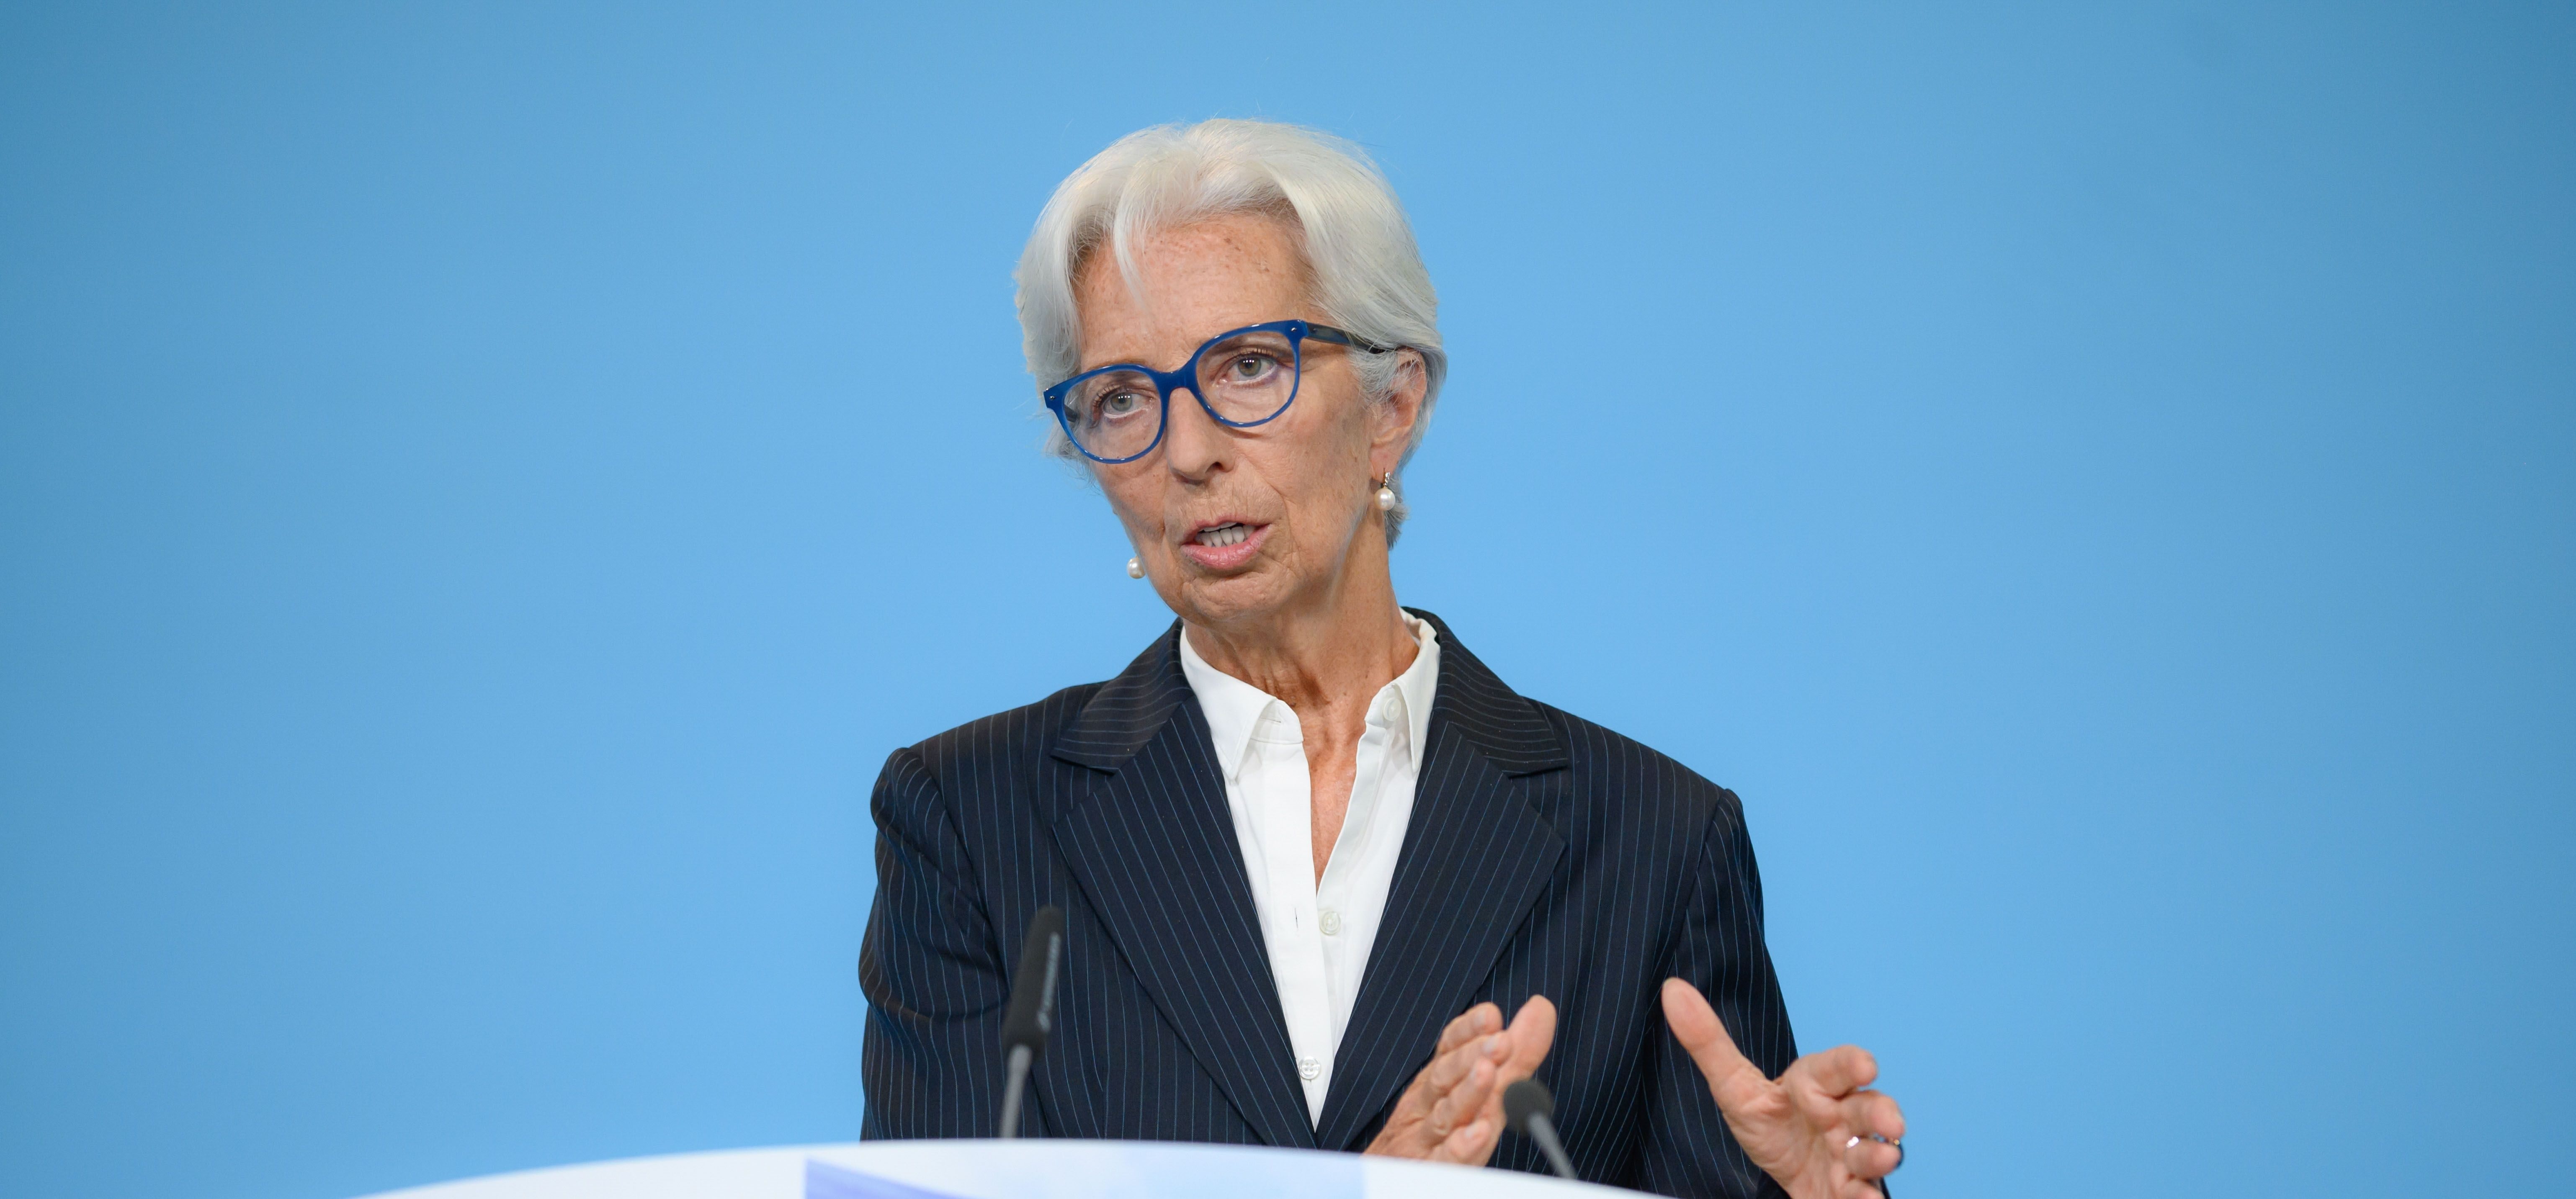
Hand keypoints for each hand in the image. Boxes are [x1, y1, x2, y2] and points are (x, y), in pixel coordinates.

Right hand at [1365, 995, 1556, 1163]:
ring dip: (1467, 1092)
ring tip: (1487, 1072)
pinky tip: (1477, 1132)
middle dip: (1470, 1056)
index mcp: (1434, 1087)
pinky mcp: (1427, 1173)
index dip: (1467, 1031)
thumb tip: (1542, 1008)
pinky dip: (1459, 1147)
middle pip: (1445, 1078)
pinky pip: (1444, 1162)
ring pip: (1445, 1115)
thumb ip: (1512, 1057)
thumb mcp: (1475, 1092)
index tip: (1490, 1016)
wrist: (1394, 1183)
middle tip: (1500, 1041)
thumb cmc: (1435, 1139)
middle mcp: (1425, 1109)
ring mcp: (1422, 1142)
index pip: (1448, 1050)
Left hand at [1662, 978, 1904, 1198]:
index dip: (1851, 1065)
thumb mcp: (1734, 1088)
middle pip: (1866, 1108)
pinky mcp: (1851, 1189)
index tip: (1866, 1065)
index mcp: (1814, 1086)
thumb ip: (1708, 1042)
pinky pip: (1865, 1193)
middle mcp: (1840, 1117)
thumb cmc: (1770, 1123)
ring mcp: (1848, 1155)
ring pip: (1871, 1150)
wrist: (1782, 1174)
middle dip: (1881, 1114)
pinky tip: (1863, 1197)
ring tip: (1884, 1157)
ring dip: (1878, 1155)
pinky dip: (1866, 1196)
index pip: (1833, 1068)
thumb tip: (1673, 990)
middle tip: (1891, 1124)